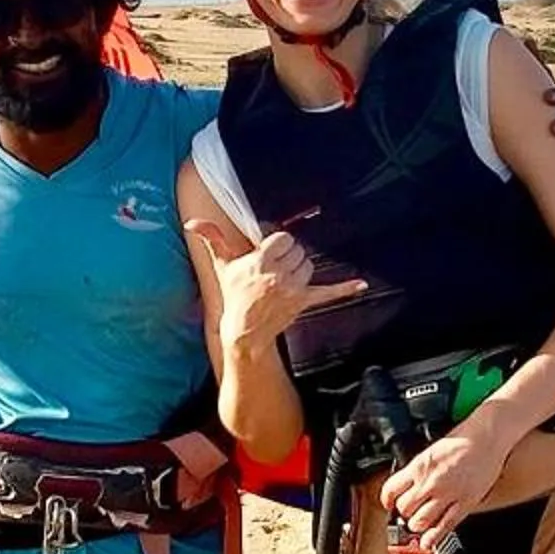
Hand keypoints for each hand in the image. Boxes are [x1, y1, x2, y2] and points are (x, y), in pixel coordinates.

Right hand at [185, 218, 364, 350]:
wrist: (244, 330)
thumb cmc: (234, 295)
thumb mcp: (224, 266)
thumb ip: (212, 239)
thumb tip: (192, 223)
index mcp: (261, 261)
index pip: (283, 238)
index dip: (278, 243)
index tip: (270, 250)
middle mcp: (279, 274)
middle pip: (298, 251)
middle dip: (288, 257)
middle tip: (275, 268)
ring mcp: (293, 289)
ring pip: (309, 265)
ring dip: (300, 269)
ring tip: (284, 280)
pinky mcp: (304, 301)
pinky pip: (328, 292)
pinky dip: (345, 288)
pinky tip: (362, 285)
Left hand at [382, 414, 518, 543]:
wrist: (488, 436)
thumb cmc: (464, 438)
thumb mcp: (431, 450)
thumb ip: (419, 469)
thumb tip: (409, 484)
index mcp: (420, 466)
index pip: (391, 490)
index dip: (387, 500)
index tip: (389, 503)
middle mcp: (431, 482)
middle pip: (404, 509)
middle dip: (404, 512)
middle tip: (409, 512)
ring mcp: (448, 495)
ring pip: (420, 522)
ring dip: (417, 525)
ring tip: (420, 522)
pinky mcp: (465, 504)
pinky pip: (445, 526)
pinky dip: (433, 538)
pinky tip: (428, 542)